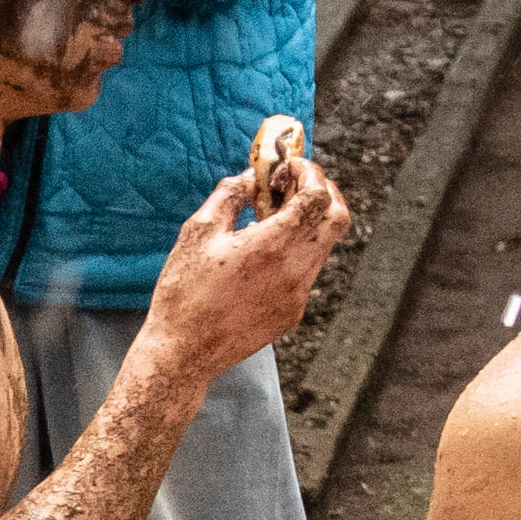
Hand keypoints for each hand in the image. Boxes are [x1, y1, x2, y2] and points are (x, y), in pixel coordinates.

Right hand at [142, 138, 353, 384]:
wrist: (183, 353)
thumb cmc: (184, 292)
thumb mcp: (199, 232)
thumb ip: (230, 195)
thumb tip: (251, 177)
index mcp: (273, 246)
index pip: (318, 196)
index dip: (308, 173)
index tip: (288, 166)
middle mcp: (296, 270)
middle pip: (337, 218)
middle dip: (323, 191)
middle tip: (295, 184)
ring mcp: (299, 295)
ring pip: (323, 245)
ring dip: (307, 222)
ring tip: (271, 218)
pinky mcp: (293, 312)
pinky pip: (307, 271)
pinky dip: (295, 250)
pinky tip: (262, 254)